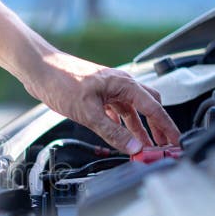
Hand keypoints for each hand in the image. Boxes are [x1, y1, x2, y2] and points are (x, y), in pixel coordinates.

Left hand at [24, 53, 180, 153]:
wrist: (39, 69)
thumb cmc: (60, 81)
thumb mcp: (88, 112)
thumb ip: (113, 132)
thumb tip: (134, 147)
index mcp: (124, 85)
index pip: (154, 108)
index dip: (167, 127)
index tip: (175, 141)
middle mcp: (120, 85)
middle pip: (148, 107)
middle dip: (157, 127)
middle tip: (162, 145)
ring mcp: (109, 89)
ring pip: (132, 110)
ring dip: (138, 128)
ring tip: (143, 146)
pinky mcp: (97, 94)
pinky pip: (117, 110)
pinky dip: (122, 124)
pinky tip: (120, 134)